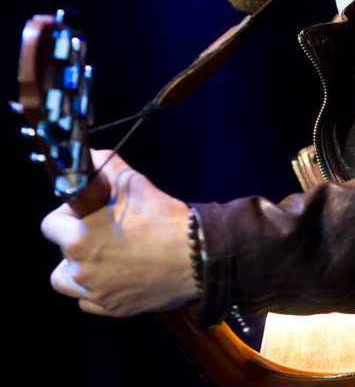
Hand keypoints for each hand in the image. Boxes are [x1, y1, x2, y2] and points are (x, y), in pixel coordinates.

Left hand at [41, 149, 197, 316]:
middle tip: (100, 231)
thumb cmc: (163, 220)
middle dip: (76, 240)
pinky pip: (89, 301)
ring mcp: (97, 293)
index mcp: (80, 239)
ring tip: (102, 256)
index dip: (65, 214)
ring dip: (79, 269)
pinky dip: (97, 289)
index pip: (49, 226)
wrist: (195, 254)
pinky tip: (116, 274)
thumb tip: (91, 156)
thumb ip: (105, 166)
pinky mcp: (113, 309)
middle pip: (60, 254)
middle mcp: (82, 271)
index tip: (82, 212)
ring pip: (68, 282)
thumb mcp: (132, 183)